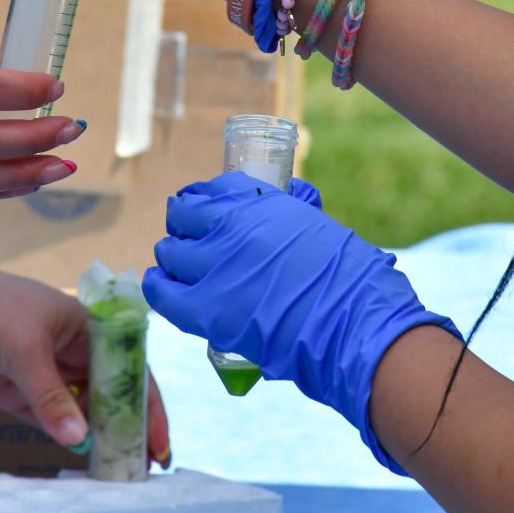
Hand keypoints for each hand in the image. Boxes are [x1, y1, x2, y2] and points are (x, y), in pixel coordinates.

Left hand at [0, 247, 171, 467]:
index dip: (149, 404)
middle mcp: (74, 351)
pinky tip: (82, 457)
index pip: (129, 368)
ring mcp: (47, 374)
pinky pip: (52, 420)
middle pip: (111, 394)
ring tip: (118, 468)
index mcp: (87, 327)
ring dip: (100, 437)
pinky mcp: (20, 393)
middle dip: (129, 426)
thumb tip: (81, 439)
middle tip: (144, 465)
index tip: (159, 438)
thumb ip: (51, 397)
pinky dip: (67, 439)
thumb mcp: (24, 348)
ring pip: (83, 411)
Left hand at [144, 172, 457, 470]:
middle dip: (184, 226)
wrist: (354, 322)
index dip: (203, 201)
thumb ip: (295, 211)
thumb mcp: (319, 224)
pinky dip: (159, 286)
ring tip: (180, 267)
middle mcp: (231, 227)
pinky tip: (162, 285)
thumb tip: (295, 195)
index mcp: (260, 203)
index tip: (203, 210)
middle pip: (182, 215)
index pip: (212, 190)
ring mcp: (215, 267)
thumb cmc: (350, 277)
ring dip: (173, 257)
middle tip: (191, 241)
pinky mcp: (207, 310)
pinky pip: (163, 292)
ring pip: (169, 251)